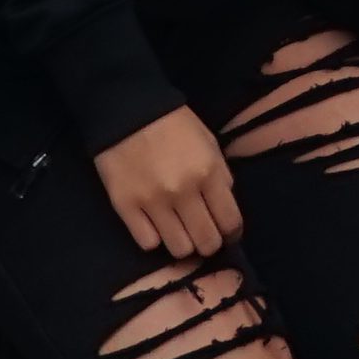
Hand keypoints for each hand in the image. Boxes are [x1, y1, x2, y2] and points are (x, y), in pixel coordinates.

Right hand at [94, 105, 240, 263]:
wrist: (128, 109)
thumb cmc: (174, 124)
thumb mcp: (209, 142)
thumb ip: (220, 175)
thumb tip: (225, 206)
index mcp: (209, 172)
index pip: (230, 222)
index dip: (232, 233)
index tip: (228, 233)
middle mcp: (183, 191)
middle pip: (207, 242)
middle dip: (210, 243)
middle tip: (204, 235)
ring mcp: (153, 202)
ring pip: (179, 249)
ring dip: (184, 244)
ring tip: (180, 231)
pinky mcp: (126, 207)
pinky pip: (148, 242)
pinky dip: (155, 238)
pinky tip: (156, 225)